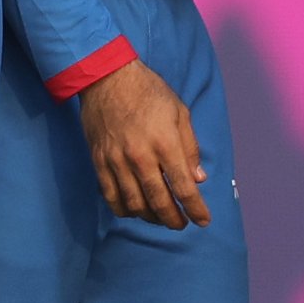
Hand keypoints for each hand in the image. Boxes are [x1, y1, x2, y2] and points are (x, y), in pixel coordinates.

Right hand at [77, 57, 210, 228]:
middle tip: (182, 224)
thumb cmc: (149, 92)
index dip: (196, 209)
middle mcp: (141, 157)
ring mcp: (117, 161)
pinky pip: (111, 196)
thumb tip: (197, 179)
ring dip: (151, 217)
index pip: (183, 187)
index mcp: (165, 143)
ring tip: (161, 218)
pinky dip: (124, 209)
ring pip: (135, 204)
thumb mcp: (180, 113)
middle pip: (159, 201)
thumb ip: (190, 148)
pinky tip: (135, 211)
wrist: (107, 78)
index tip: (204, 220)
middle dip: (174, 219)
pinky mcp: (100, 161)